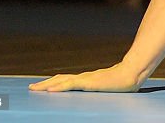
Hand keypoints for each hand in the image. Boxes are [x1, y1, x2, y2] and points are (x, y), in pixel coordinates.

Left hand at [29, 63, 143, 92]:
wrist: (134, 72)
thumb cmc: (124, 81)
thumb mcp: (109, 87)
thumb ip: (101, 88)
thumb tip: (100, 92)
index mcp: (87, 79)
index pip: (66, 80)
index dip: (54, 82)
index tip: (42, 87)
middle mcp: (84, 77)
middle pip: (60, 79)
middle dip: (45, 84)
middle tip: (31, 88)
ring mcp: (86, 79)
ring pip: (62, 81)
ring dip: (47, 85)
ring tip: (35, 89)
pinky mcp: (89, 82)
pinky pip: (71, 85)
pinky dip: (59, 87)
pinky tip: (50, 91)